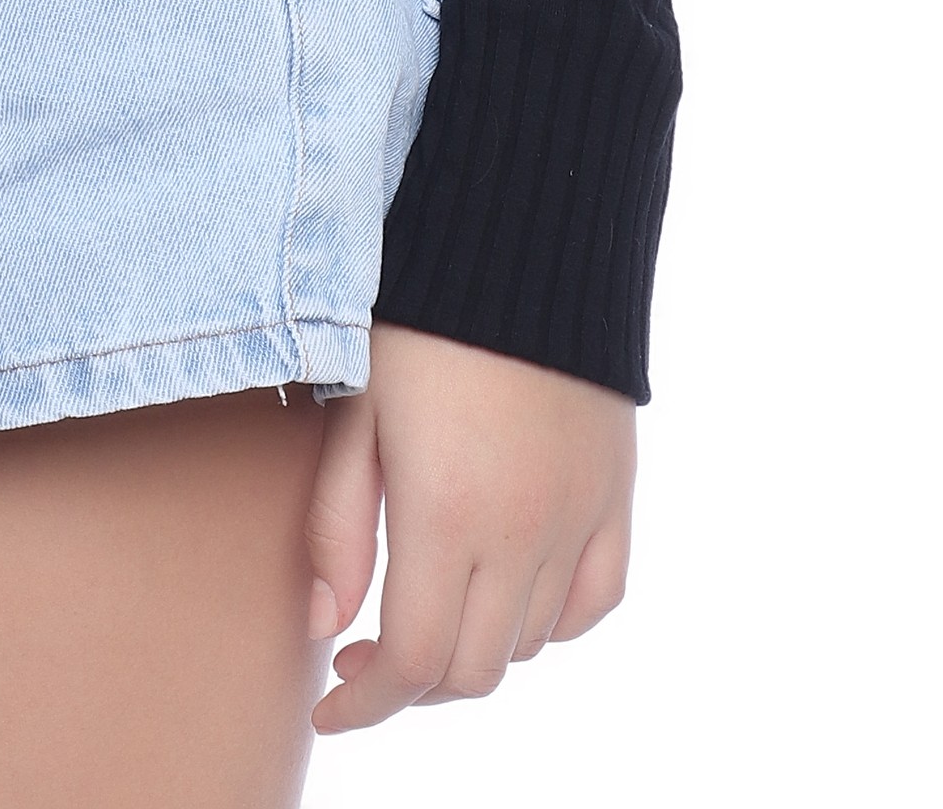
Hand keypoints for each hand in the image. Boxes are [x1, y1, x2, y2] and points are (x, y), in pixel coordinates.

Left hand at [305, 326, 634, 724]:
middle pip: (473, 669)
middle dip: (413, 684)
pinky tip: (511, 594)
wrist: (520, 238)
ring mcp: (578, 516)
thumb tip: (326, 626)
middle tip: (368, 657)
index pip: (414, 661)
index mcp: (447, 512)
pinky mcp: (615, 494)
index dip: (368, 705)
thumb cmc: (418, 317)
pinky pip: (595, 600)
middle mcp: (523, 530)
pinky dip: (553, 621)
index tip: (331, 704)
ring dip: (475, 648)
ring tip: (430, 609)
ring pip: (530, 642)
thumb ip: (337, 526)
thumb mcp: (356, 410)